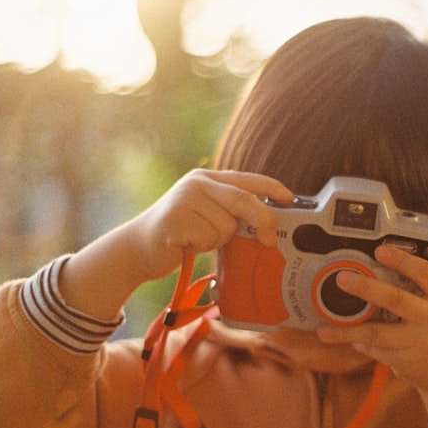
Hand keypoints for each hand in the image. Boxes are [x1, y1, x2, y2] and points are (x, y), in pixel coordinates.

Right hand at [58, 170, 291, 320]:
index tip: (290, 198)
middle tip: (270, 241)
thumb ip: (231, 211)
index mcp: (207, 179)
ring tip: (197, 239)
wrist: (138, 248)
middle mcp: (197, 184)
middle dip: (262, 221)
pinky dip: (202, 247)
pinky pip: (208, 238)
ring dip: (218, 240)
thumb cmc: (180, 234)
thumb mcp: (206, 215)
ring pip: (226, 226)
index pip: (247, 179)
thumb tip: (268, 223)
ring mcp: (184, 199)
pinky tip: (186, 244)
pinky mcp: (175, 219)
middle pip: (242, 200)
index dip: (271, 188)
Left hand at [317, 247, 427, 427]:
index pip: (427, 274)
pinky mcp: (406, 361)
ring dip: (349, 330)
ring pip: (378, 334)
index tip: (381, 249)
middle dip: (367, 288)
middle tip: (343, 278)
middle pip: (397, 300)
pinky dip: (358, 342)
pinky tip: (341, 336)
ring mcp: (420, 343)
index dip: (403, 261)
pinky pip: (377, 349)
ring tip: (324, 328)